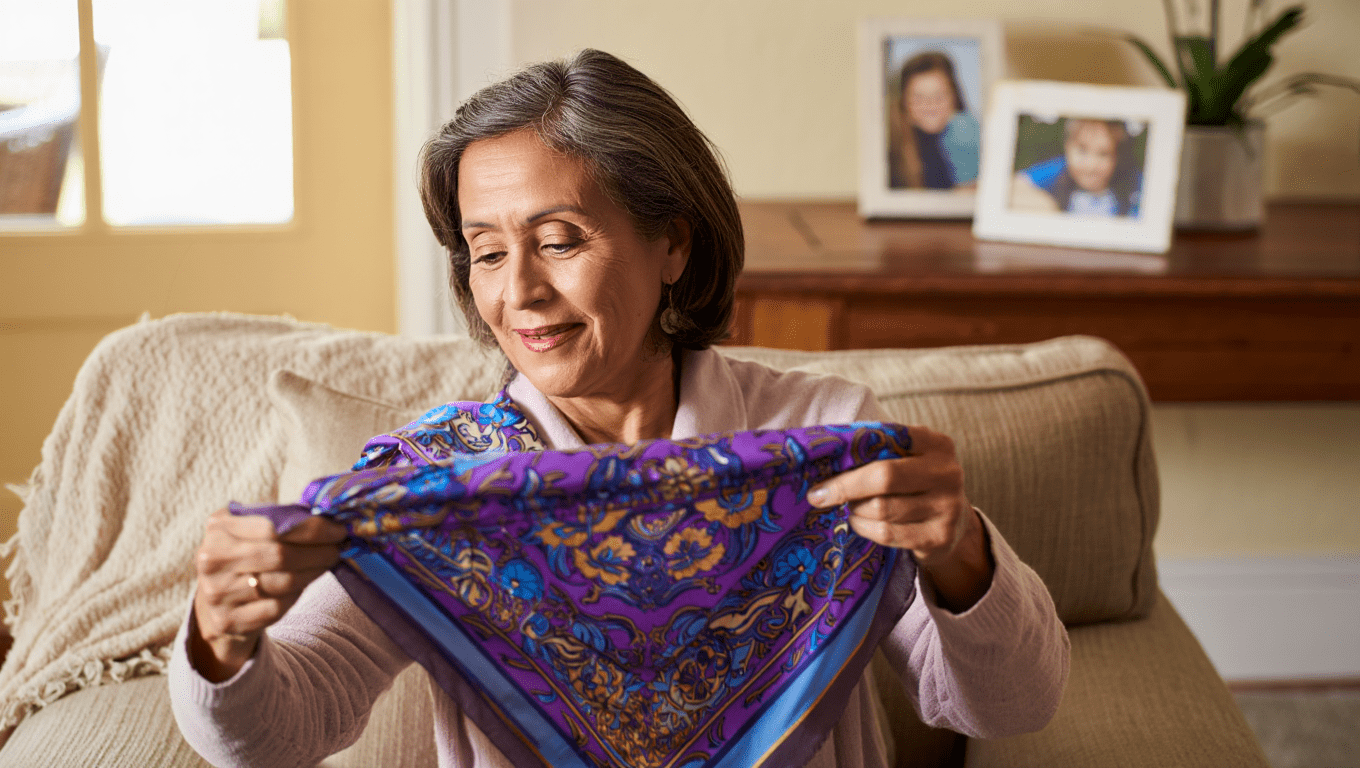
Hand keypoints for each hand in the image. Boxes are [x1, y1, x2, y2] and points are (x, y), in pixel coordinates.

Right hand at [190, 508, 347, 680]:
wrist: (215, 602)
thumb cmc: (244, 556)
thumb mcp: (251, 530)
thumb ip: (282, 520)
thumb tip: (330, 517)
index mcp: (219, 527)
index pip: (274, 526)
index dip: (312, 529)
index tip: (338, 530)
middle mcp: (212, 558)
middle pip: (280, 555)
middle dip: (318, 552)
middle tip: (338, 549)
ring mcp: (216, 592)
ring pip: (282, 583)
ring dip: (313, 572)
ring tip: (327, 563)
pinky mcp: (227, 620)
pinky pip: (276, 608)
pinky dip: (296, 596)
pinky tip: (303, 585)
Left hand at [808, 425, 993, 611]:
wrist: (955, 526)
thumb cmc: (917, 485)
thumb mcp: (909, 459)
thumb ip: (879, 450)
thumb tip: (825, 453)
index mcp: (936, 444)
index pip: (887, 440)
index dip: (850, 452)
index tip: (821, 467)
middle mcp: (947, 473)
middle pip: (883, 477)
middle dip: (844, 487)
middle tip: (820, 495)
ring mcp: (947, 507)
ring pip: (881, 509)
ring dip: (855, 510)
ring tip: (851, 507)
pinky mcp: (939, 537)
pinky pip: (886, 533)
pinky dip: (865, 528)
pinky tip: (861, 522)